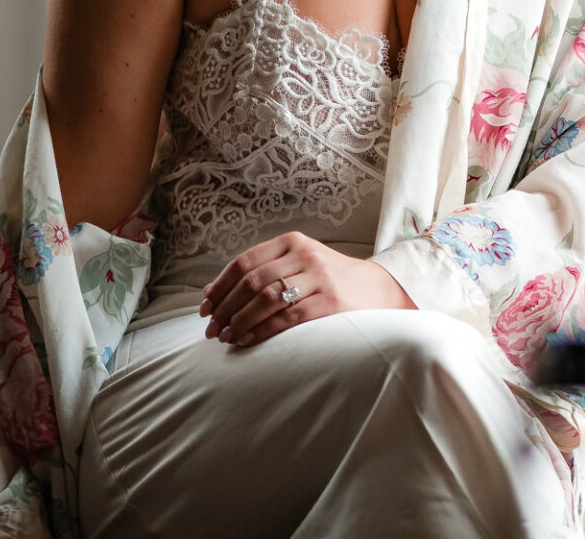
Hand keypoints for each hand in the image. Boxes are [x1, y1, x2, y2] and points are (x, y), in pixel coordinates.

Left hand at [200, 231, 415, 346]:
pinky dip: (262, 331)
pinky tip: (248, 340)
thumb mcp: (300, 264)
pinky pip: (287, 318)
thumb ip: (262, 271)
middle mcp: (306, 255)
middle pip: (252, 282)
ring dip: (240, 321)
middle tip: (212, 330)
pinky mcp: (331, 302)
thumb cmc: (330, 280)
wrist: (379, 290)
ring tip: (227, 337)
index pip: (244, 262)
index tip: (205, 308)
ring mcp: (320, 278)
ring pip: (266, 299)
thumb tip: (211, 291)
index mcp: (293, 243)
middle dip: (225, 308)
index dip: (219, 287)